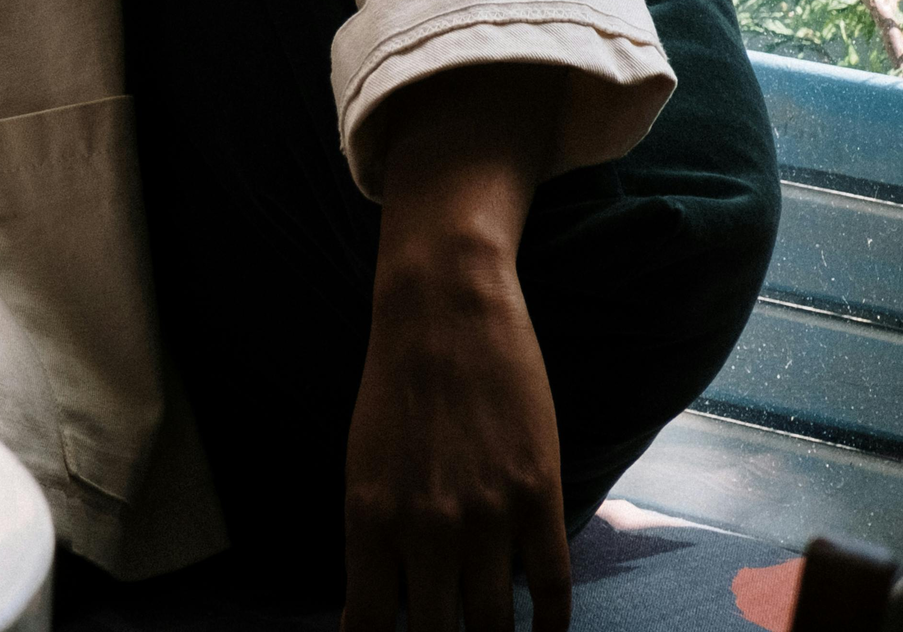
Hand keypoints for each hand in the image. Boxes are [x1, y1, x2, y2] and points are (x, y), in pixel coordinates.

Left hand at [343, 66, 572, 631]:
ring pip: (494, 624)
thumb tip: (374, 612)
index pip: (371, 627)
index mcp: (367, 519)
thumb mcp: (363, 469)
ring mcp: (484, 515)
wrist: (443, 312)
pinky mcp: (537, 496)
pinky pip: (551, 588)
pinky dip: (550, 623)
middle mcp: (423, 526)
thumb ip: (373, 542)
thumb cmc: (395, 391)